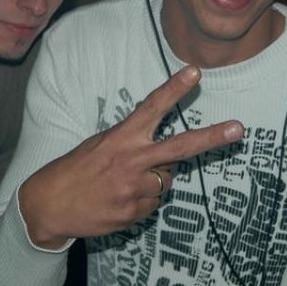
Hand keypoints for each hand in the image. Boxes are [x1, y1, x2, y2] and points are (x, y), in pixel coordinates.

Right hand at [19, 66, 243, 247]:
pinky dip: (142, 201)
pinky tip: (119, 199)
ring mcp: (133, 189)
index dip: (174, 88)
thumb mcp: (100, 144)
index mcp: (121, 137)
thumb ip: (134, 144)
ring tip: (124, 182)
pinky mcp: (132, 213)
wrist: (48, 207)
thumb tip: (167, 157)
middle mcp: (132, 161)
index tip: (194, 72)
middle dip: (211, 137)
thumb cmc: (76, 169)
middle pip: (180, 147)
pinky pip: (152, 204)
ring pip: (167, 181)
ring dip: (155, 180)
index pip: (152, 107)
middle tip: (238, 129)